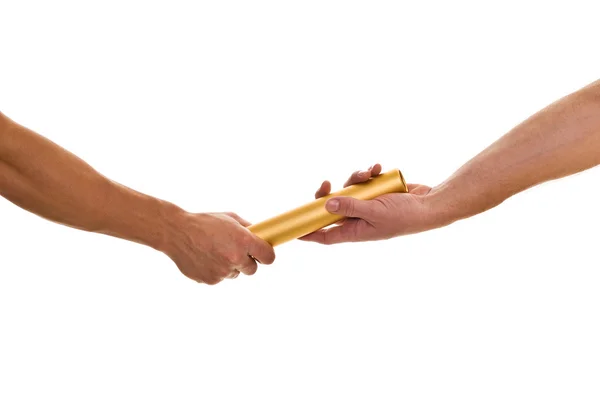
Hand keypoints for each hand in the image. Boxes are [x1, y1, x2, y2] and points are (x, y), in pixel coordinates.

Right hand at [160, 210, 274, 284]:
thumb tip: (260, 235)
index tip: (263, 254)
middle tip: (235, 252)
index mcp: (243, 241)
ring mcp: (222, 271)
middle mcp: (235, 258)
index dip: (266, 255)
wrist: (176, 232)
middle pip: (253, 269)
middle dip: (247, 262)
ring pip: (234, 273)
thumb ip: (247, 228)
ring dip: (229, 266)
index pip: (268, 257)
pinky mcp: (210, 280)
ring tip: (214, 251)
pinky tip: (205, 258)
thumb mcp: (229, 218)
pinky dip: (215, 270)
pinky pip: (219, 278)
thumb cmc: (204, 222)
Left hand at [300, 164, 437, 243]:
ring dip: (355, 178)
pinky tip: (377, 168)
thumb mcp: (375, 211)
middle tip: (325, 183)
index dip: (309, 232)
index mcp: (356, 231)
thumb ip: (350, 207)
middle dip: (328, 194)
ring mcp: (368, 205)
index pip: (326, 235)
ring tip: (368, 172)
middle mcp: (359, 219)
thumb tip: (326, 205)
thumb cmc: (405, 215)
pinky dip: (369, 173)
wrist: (431, 204)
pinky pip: (365, 181)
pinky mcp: (377, 192)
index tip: (294, 229)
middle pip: (333, 208)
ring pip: (349, 190)